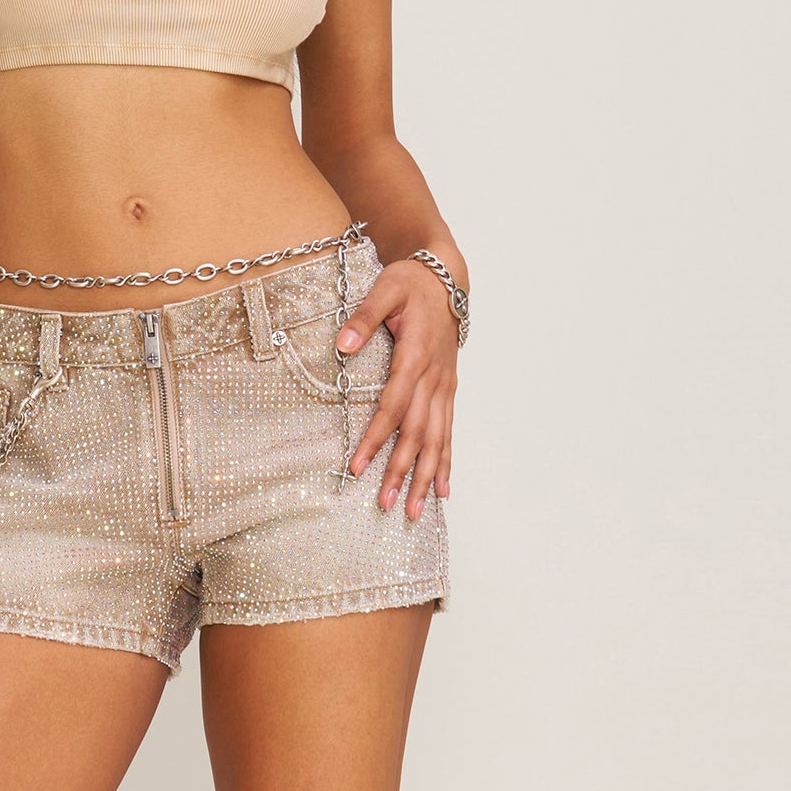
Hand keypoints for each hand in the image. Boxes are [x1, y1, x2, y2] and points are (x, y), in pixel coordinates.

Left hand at [339, 258, 459, 520]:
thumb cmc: (411, 284)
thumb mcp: (384, 289)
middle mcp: (434, 378)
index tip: (358, 466)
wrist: (446, 279)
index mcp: (415, 356)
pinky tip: (443, 490)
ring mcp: (445, 387)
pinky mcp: (449, 391)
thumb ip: (363, 317)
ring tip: (416, 511)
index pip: (393, 406)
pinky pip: (449, 433)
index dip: (376, 438)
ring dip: (426, 477)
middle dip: (402, 471)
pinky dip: (446, 462)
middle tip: (387, 504)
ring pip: (437, 440)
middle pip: (418, 433)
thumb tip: (342, 345)